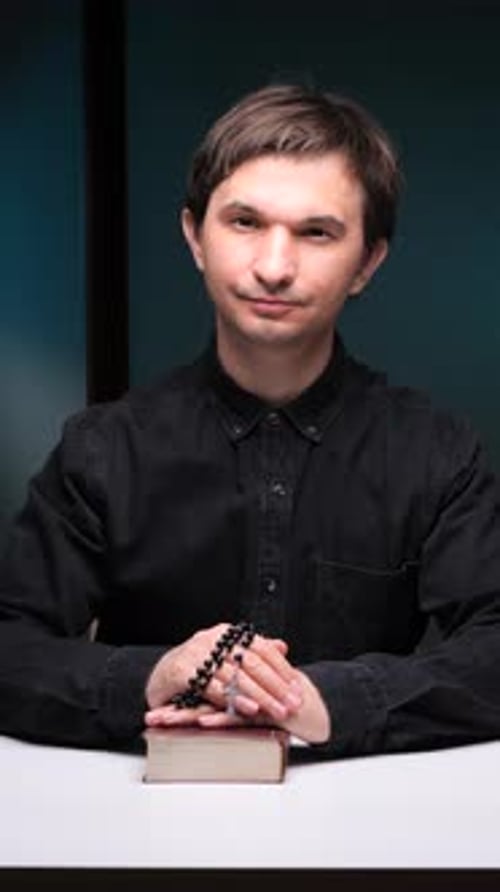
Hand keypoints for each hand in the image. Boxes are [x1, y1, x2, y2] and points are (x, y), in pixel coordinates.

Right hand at [145, 622, 290, 713]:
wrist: (161, 674)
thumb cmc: (198, 667)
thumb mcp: (226, 656)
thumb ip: (253, 651)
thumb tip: (282, 646)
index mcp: (228, 633)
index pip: (261, 648)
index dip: (281, 669)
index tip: (297, 688)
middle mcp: (213, 639)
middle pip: (251, 663)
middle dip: (275, 686)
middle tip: (292, 704)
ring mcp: (197, 653)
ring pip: (235, 676)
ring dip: (259, 696)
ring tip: (276, 709)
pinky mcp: (182, 670)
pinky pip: (212, 686)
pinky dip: (232, 699)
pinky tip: (248, 709)